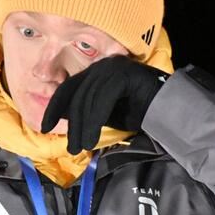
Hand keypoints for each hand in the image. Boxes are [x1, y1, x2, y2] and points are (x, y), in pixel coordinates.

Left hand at [40, 55, 164, 154]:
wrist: (169, 111)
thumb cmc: (138, 112)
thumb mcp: (104, 114)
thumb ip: (84, 112)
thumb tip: (61, 114)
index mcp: (96, 72)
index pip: (68, 87)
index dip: (54, 107)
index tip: (45, 127)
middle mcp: (103, 65)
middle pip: (77, 94)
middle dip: (72, 124)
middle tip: (71, 148)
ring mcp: (113, 67)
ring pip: (89, 98)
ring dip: (83, 127)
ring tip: (82, 147)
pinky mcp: (124, 74)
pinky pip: (103, 99)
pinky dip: (95, 121)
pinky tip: (93, 139)